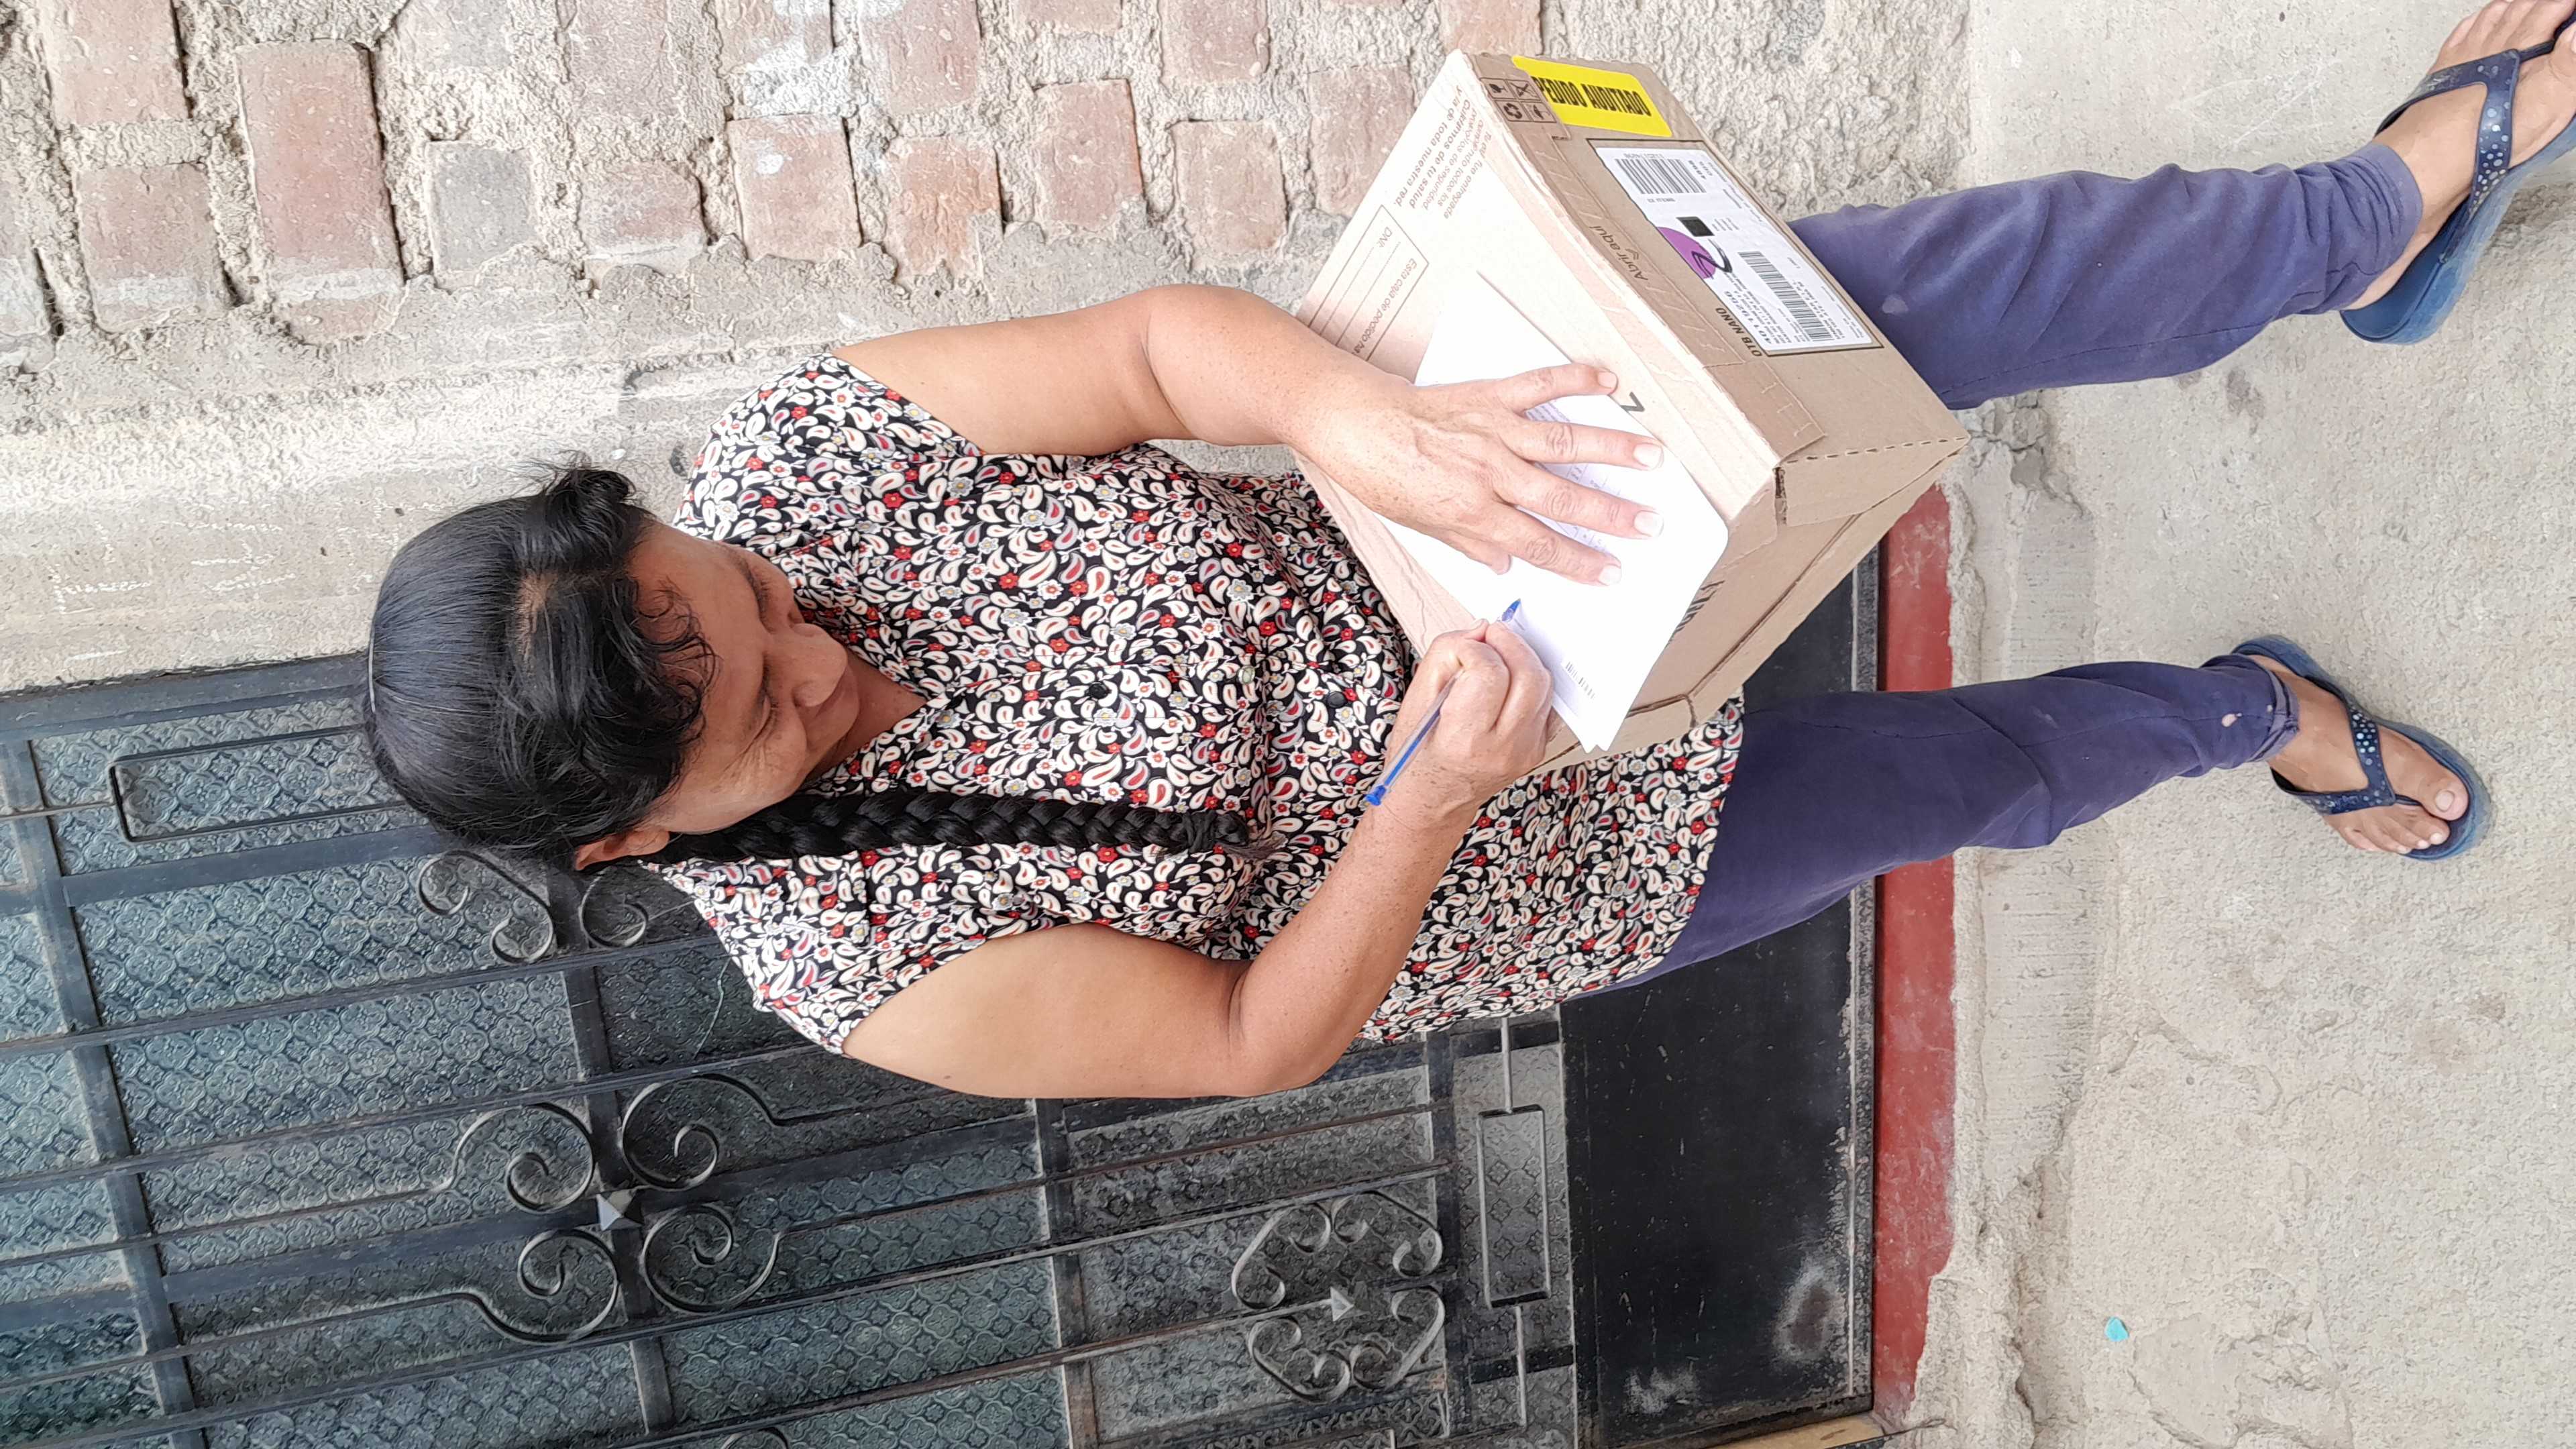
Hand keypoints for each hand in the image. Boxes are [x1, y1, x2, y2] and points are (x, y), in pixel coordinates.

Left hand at [1292, 364, 1665, 584]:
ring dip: (1612, 449)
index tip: (1611, 571)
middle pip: (1563, 498)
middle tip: (1651, 525)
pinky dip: (1573, 378)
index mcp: (1472, 510)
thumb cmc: (1380, 475)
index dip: (1579, 561)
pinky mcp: (1487, 394)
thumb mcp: (1421, 525)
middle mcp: (1489, 471)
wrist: (1349, 423)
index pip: (1539, 543)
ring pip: (1564, 442)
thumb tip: (1508, 564)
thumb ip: (1470, 542)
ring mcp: (1491, 429)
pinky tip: (1607, 378)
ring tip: (1652, 457)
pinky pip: (1538, 384)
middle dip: (1612, 515)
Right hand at [1376, 620, 1554, 828]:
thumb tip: (1480, 630)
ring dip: (1523, 659)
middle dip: (1510, 644)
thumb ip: (1445, 655)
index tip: (1462, 649)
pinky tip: (1510, 680)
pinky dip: (1531, 682)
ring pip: (1544, 686)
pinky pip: (1547, 704)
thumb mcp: (1415, 701)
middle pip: (1528, 676)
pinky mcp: (1536, 750)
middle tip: (1491, 636)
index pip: (1490, 673)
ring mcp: (1525, 751)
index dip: (1476, 649)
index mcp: (1465, 739)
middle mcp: (1502, 748)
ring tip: (1498, 655)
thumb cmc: (1418, 753)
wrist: (1432, 799)